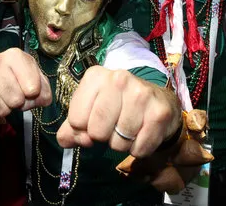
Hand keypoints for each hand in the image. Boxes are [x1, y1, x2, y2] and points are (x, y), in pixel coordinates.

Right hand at [0, 48, 51, 123]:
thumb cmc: (17, 76)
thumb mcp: (36, 77)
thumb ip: (44, 90)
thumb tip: (38, 99)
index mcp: (14, 56)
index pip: (33, 88)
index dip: (34, 95)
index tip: (30, 90)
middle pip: (15, 100)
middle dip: (19, 103)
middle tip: (15, 97)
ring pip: (1, 109)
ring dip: (6, 110)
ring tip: (4, 100)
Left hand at [56, 66, 180, 157]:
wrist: (158, 102)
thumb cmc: (118, 106)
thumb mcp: (90, 111)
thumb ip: (72, 128)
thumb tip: (66, 140)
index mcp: (96, 76)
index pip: (76, 119)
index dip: (83, 129)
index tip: (93, 122)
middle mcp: (119, 79)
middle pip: (97, 131)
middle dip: (103, 137)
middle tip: (113, 126)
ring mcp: (141, 94)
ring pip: (119, 142)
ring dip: (122, 144)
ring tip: (128, 129)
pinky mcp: (160, 112)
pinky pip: (139, 148)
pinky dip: (138, 149)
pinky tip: (142, 134)